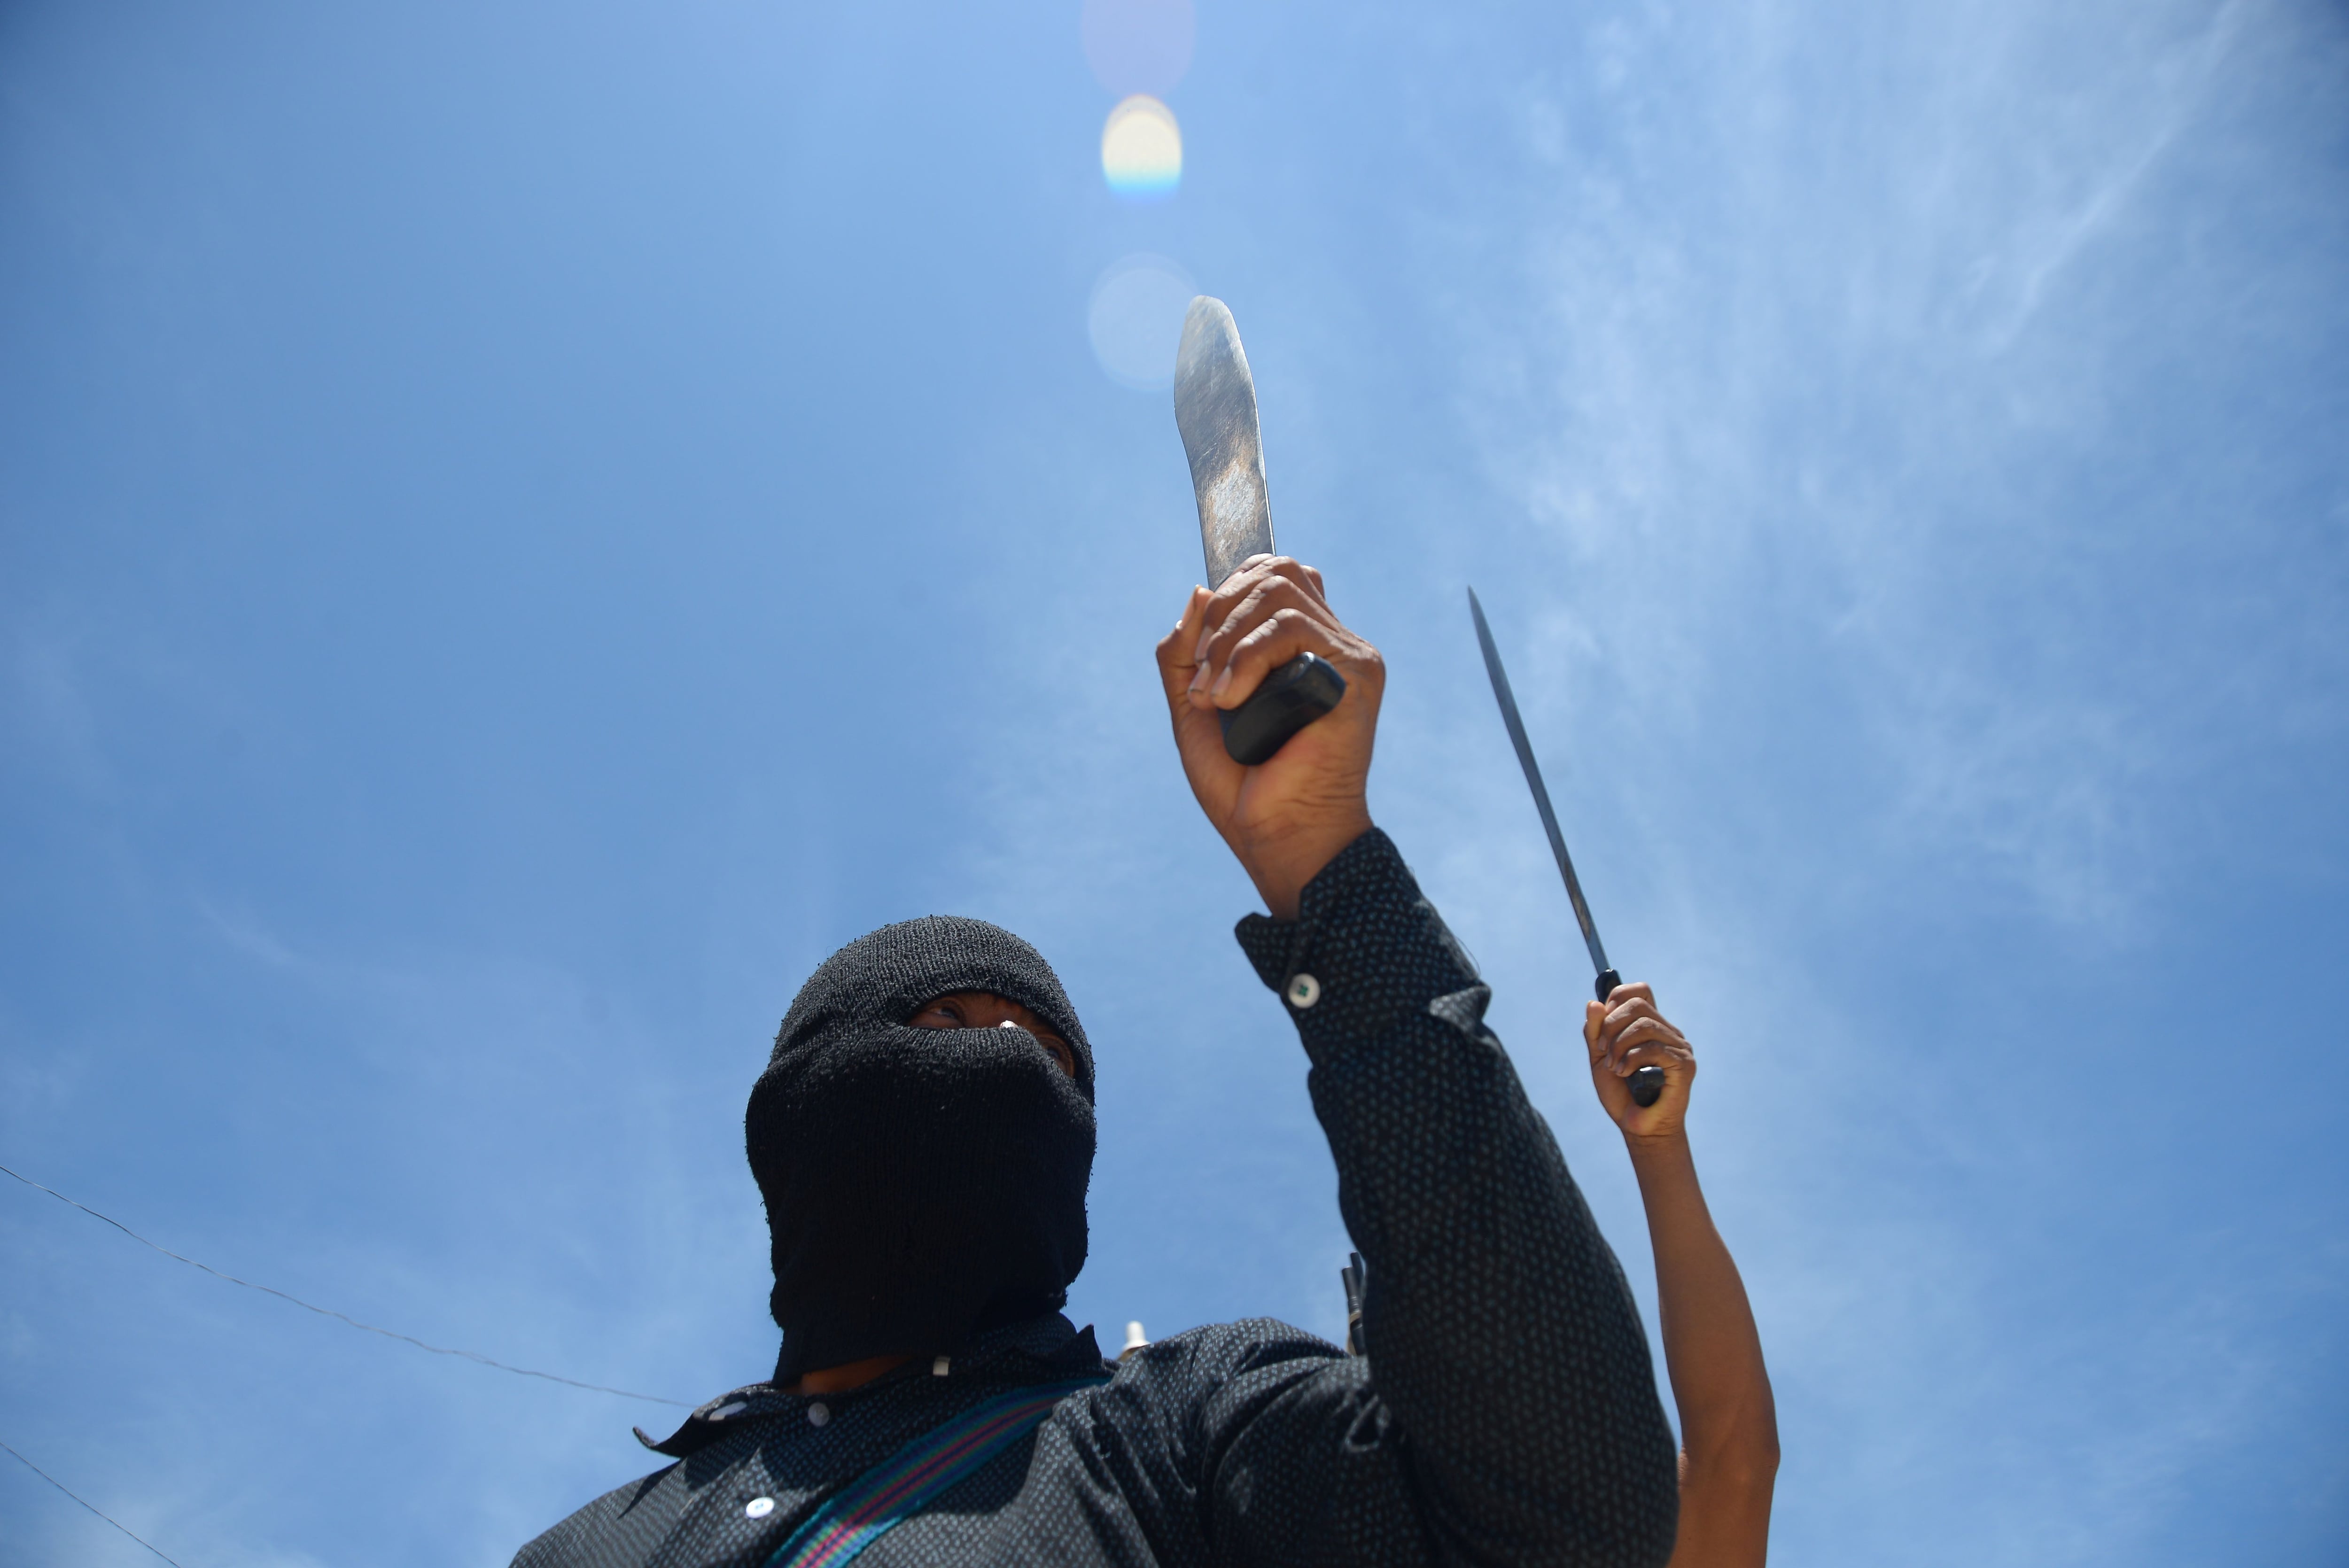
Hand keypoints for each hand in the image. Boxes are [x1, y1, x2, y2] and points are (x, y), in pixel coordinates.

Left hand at [1154, 556, 1384, 918]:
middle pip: (1275, 572)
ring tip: (1217, 697)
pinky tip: (1233, 700)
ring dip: (1228, 643)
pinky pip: (1292, 629)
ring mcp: (1347, 656)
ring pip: (1278, 596)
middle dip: (1221, 615)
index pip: (1273, 574)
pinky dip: (1248, 659)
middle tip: (1203, 677)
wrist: (1276, 834)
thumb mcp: (1194, 705)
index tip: (1203, 653)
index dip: (1230, 592)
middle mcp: (1331, 643)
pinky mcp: (1356, 674)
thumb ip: (1184, 652)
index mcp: (1303, 646)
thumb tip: (1197, 591)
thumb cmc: (1242, 783)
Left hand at [1584, 983, 1695, 1141]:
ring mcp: (1679, 1047)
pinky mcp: (1684, 1065)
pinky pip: (1654, 1047)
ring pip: (1644, 1024)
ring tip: (1614, 1068)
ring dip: (1619, 1045)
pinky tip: (1624, 1073)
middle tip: (1603, 1051)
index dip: (1616, 999)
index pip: (1639, 991)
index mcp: (1650, 1026)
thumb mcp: (1600, 1058)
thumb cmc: (1621, 1094)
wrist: (1637, 1127)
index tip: (1602, 1025)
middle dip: (1611, 1025)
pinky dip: (1632, 1058)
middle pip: (1638, 1004)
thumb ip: (1595, 1032)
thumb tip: (1593, 1003)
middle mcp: (1668, 1032)